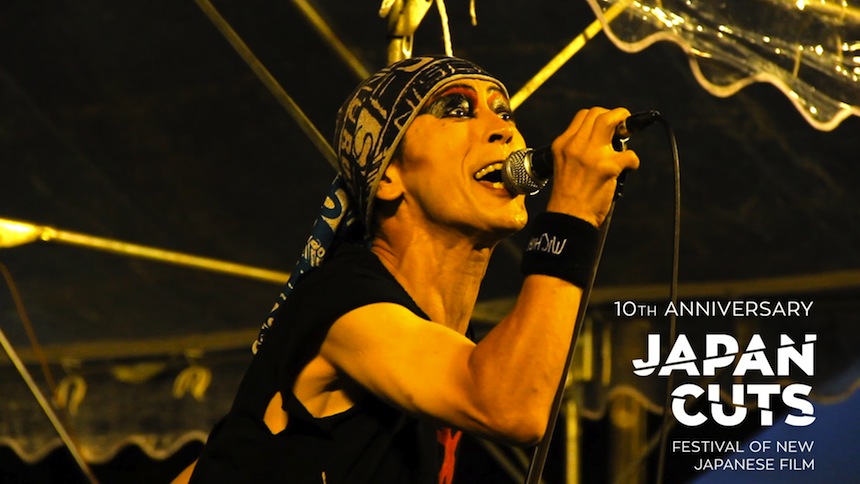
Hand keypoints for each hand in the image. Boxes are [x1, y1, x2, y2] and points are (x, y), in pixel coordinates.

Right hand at [545, 107, 640, 225]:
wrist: (568, 217)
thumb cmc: (568, 196)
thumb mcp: (564, 164)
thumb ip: (579, 149)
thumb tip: (606, 138)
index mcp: (562, 144)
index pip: (583, 115)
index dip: (599, 116)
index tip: (607, 126)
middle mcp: (575, 145)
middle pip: (598, 113)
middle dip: (615, 115)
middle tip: (622, 125)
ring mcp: (591, 154)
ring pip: (612, 120)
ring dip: (625, 123)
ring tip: (628, 135)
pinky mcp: (607, 167)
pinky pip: (629, 154)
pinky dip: (633, 161)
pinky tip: (628, 169)